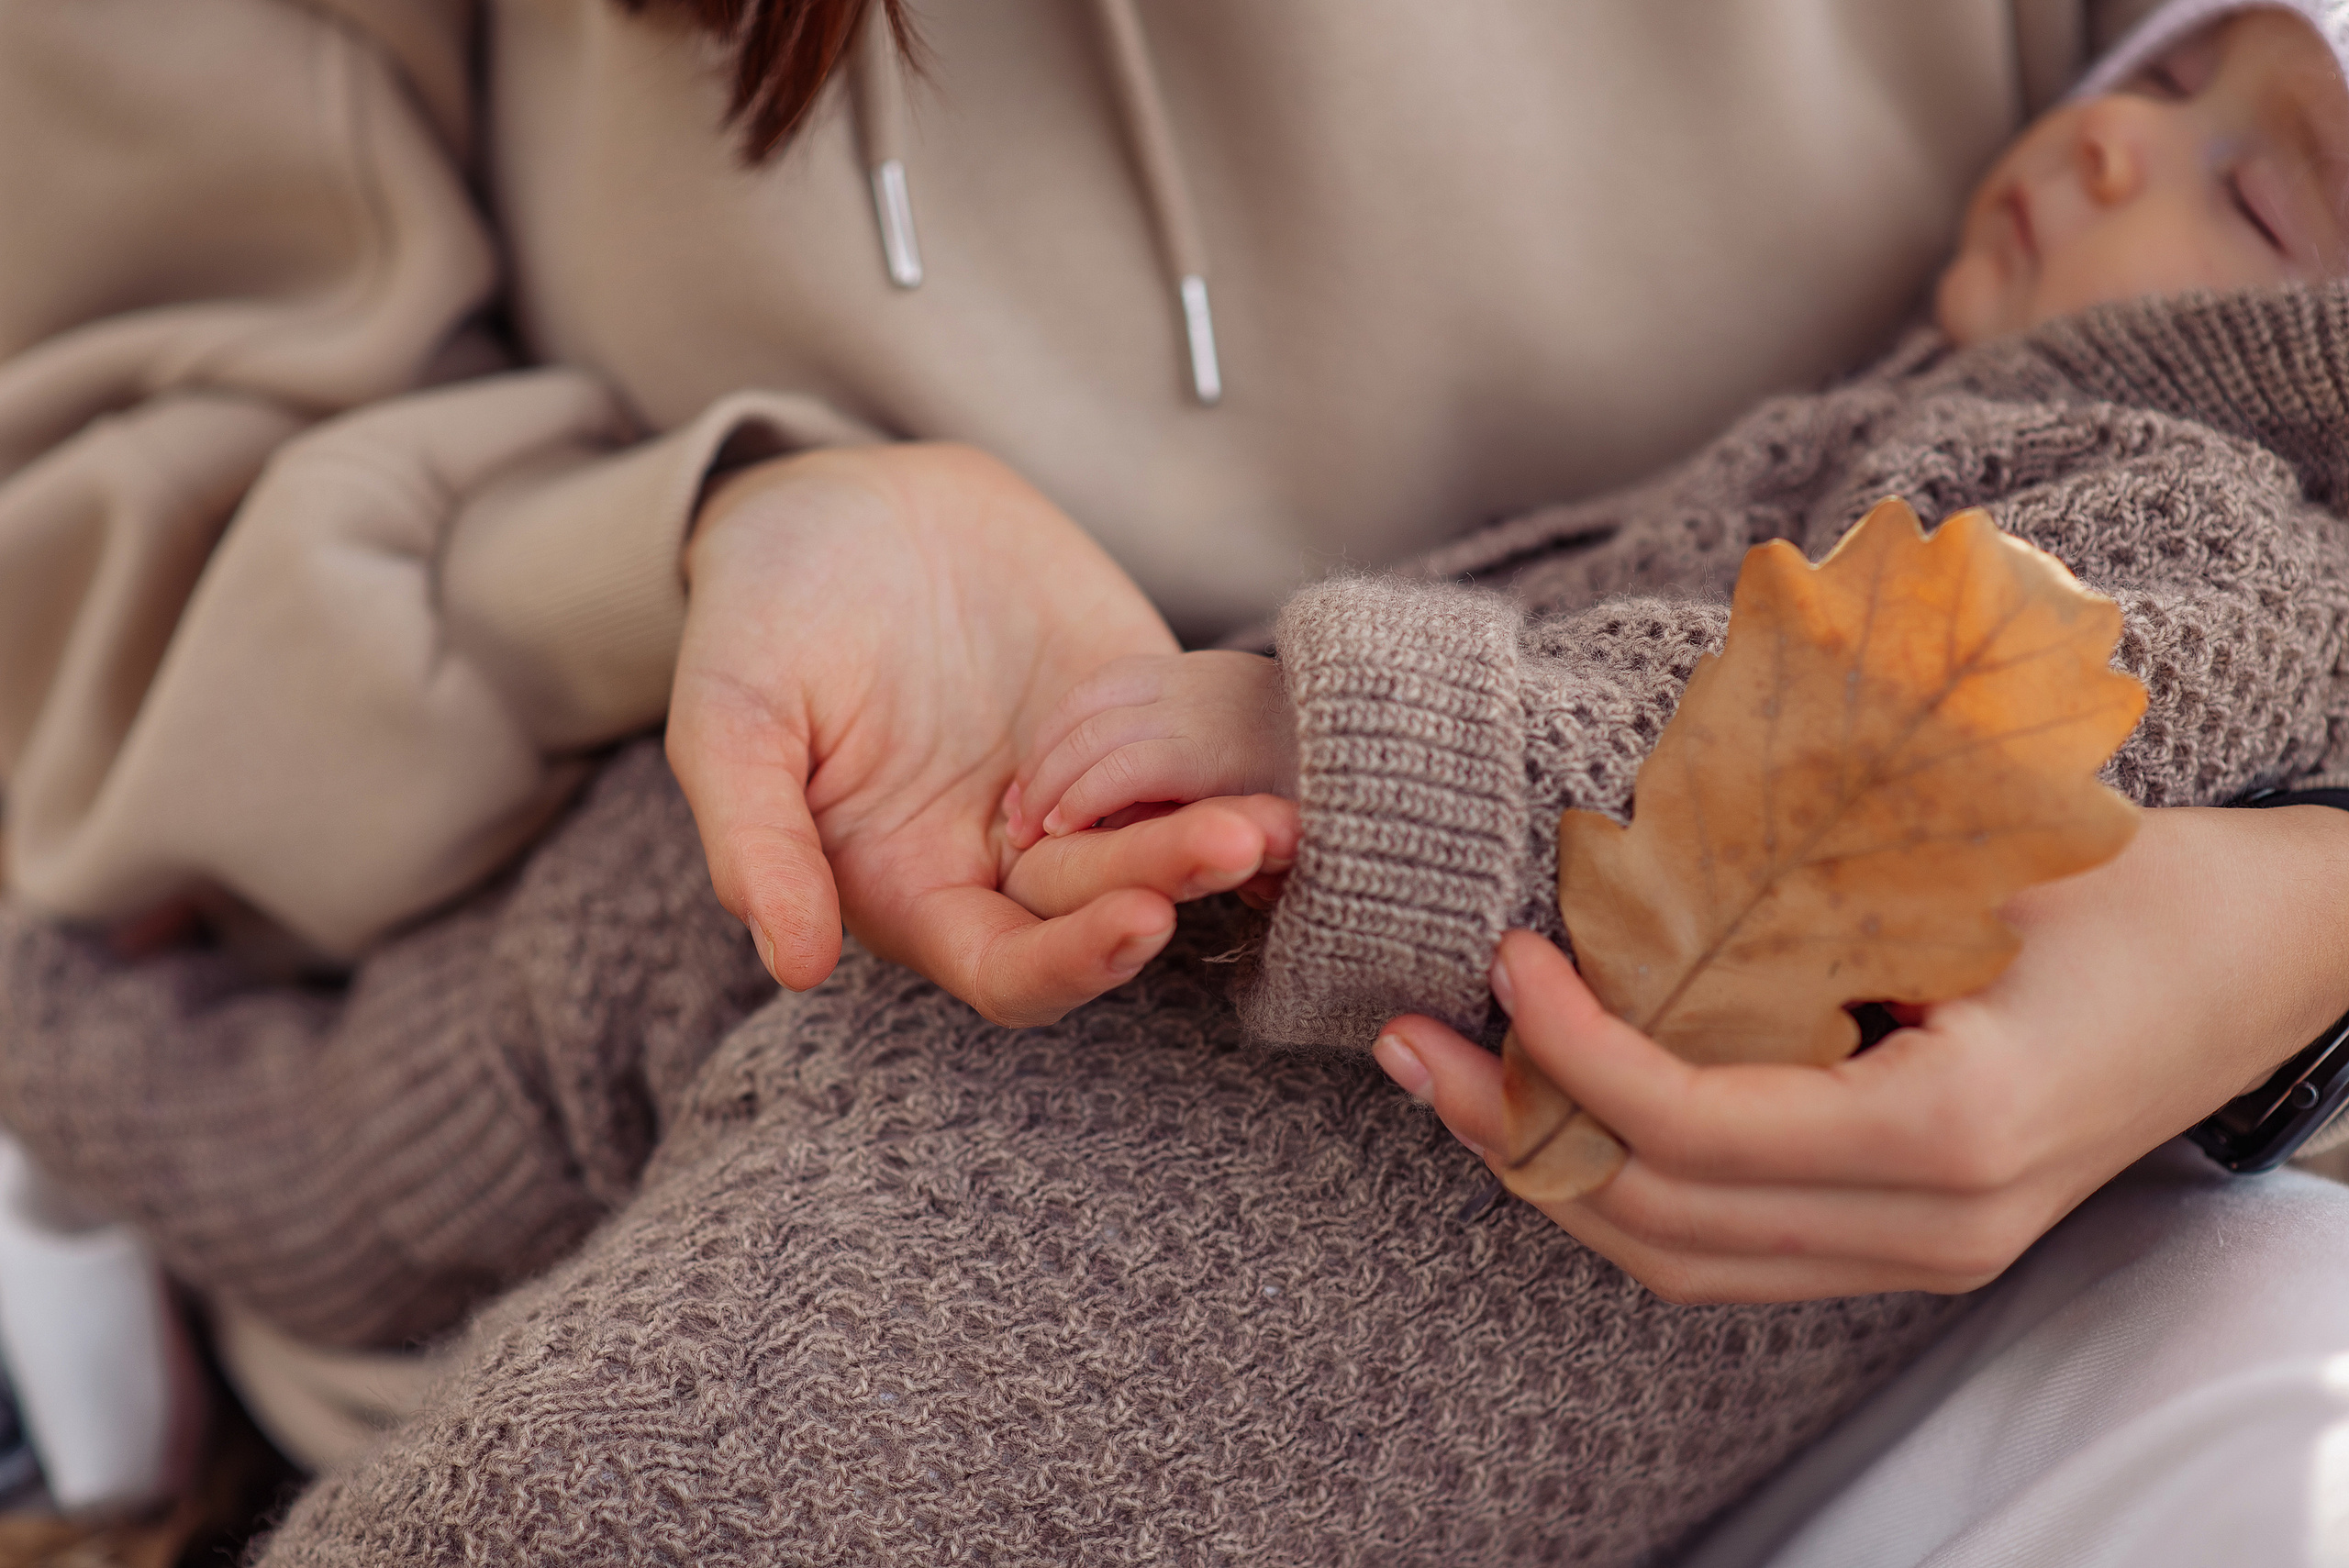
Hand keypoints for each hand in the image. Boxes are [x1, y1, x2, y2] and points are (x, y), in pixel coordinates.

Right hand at [669, 442, 1259, 1025]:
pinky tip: (1288, 752)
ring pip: (1165, 835)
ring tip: (1284, 809)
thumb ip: (757, 842)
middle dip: (1174, 879)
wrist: (838, 498)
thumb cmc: (761, 617)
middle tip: (1244, 837)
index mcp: (914, 889)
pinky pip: (1198, 749)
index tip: (1137, 921)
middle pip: (1107, 905)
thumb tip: (794, 964)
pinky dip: (1240, 760)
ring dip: (1228, 836)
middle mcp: (1008, 859)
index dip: (1073, 963)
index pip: (1010, 969)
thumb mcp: (726, 720)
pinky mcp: (1135, 710)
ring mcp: (1082, 785)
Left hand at [1371, 804, 2348, 1302]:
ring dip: (1551, 1174)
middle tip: (1406, 1043)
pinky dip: (1628, 1189)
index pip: (1699, 1131)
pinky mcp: (1916, 1240)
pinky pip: (1735, 1249)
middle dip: (1516, 1132)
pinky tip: (1560, 1112)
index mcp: (1952, 1129)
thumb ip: (1801, 887)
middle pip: (1662, 1223)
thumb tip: (1612, 868)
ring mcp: (1928, 1252)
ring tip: (1449, 1083)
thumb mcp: (1972, 862)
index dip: (1575, 1052)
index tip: (1502, 958)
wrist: (2270, 959)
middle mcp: (1934, 1224)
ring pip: (1684, 1259)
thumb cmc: (2135, 885)